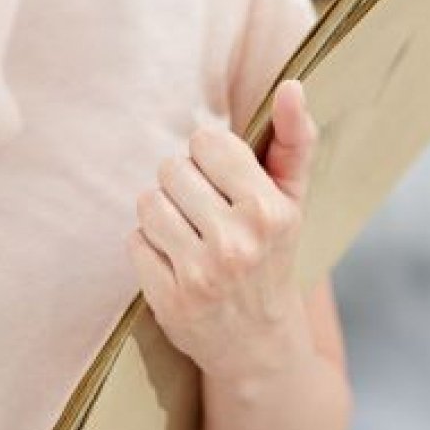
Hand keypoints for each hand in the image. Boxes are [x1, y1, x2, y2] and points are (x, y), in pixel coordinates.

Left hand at [129, 79, 318, 381]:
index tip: (222, 179)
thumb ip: (295, 139)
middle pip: (172, 169)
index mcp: (270, 210)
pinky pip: (134, 241)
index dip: (208, 156)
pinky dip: (147, 246)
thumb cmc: (272, 253)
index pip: (208, 142)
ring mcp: (200, 275)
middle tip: (203, 210)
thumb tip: (292, 86)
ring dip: (161, 212)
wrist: (259, 343)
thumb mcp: (292, 199)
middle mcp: (236, 243)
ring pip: (148, 202)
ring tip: (186, 232)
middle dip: (183, 184)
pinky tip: (173, 261)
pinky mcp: (169, 300)